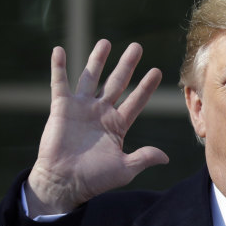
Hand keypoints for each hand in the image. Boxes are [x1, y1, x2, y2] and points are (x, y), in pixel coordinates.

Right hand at [25, 40, 168, 216]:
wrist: (63, 183)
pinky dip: (59, 67)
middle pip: (117, 82)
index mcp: (117, 124)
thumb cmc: (94, 179)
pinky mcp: (61, 108)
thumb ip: (143, 158)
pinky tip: (59, 51)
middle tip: (137, 47)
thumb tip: (166, 157)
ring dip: (97, 60)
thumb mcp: (124, 169)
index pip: (136, 100)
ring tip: (106, 42)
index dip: (146, 87)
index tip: (156, 71)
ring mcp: (81, 108)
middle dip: (127, 65)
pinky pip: (60, 84)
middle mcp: (101, 112)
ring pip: (91, 77)